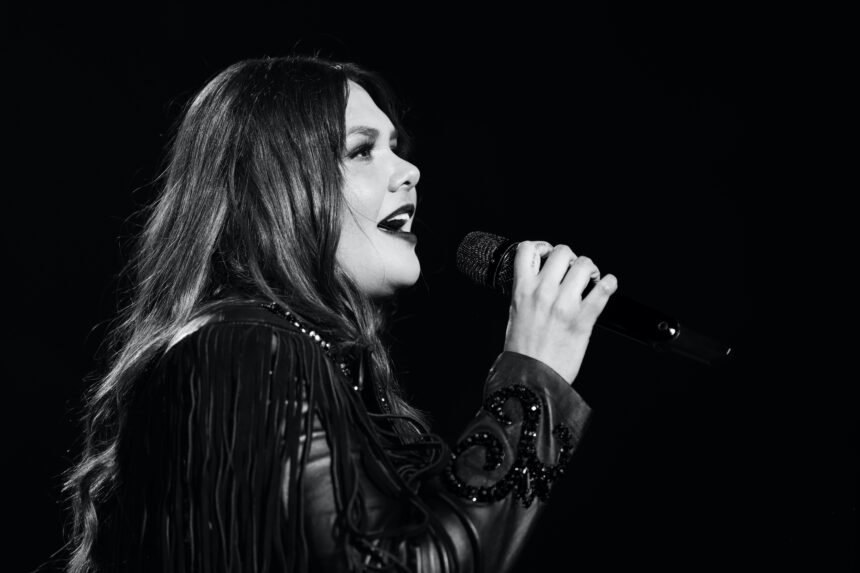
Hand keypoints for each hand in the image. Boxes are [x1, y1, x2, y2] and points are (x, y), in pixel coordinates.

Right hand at [503, 241, 617, 383]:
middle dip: (571, 258)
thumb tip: (538, 281)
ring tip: (590, 280)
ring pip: (584, 265)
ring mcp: (565, 304)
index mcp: (522, 290)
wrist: (531, 379)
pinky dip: (609, 284)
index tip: (548, 255)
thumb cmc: (521, 352)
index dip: (542, 247)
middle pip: (563, 252)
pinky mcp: (583, 319)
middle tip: (573, 270)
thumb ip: (526, 294)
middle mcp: (543, 292)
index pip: (528, 250)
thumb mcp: (514, 315)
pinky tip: (607, 286)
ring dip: (590, 269)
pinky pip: (604, 290)